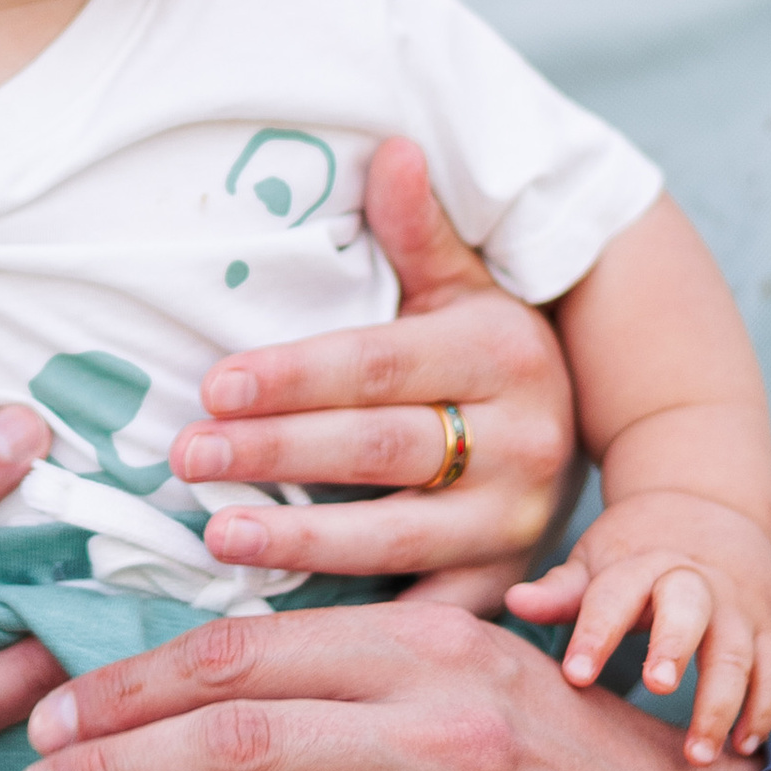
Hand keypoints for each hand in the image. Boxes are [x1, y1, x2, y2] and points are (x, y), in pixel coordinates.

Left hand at [170, 139, 575, 598]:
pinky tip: (279, 621)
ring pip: (398, 535)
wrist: (584, 444)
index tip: (213, 384)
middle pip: (381, 447)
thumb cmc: (490, 357)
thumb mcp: (467, 289)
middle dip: (277, 452)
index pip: (380, 364)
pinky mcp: (503, 588)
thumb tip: (393, 147)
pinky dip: (355, 622)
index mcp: (505, 354)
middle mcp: (525, 441)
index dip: (294, 375)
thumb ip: (421, 231)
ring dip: (301, 537)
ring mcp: (516, 525)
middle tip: (186, 455)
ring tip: (216, 532)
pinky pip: (424, 612)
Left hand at [507, 492, 770, 765]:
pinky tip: (743, 746)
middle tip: (657, 688)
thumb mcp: (596, 560)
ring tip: (699, 754)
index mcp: (643, 563)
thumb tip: (515, 602)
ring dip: (723, 703)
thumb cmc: (637, 550)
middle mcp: (696, 582)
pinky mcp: (768, 629)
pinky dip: (764, 709)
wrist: (709, 508)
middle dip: (675, 647)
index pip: (616, 595)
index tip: (576, 676)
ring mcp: (737, 607)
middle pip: (691, 611)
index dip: (596, 633)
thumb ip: (561, 590)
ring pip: (738, 651)